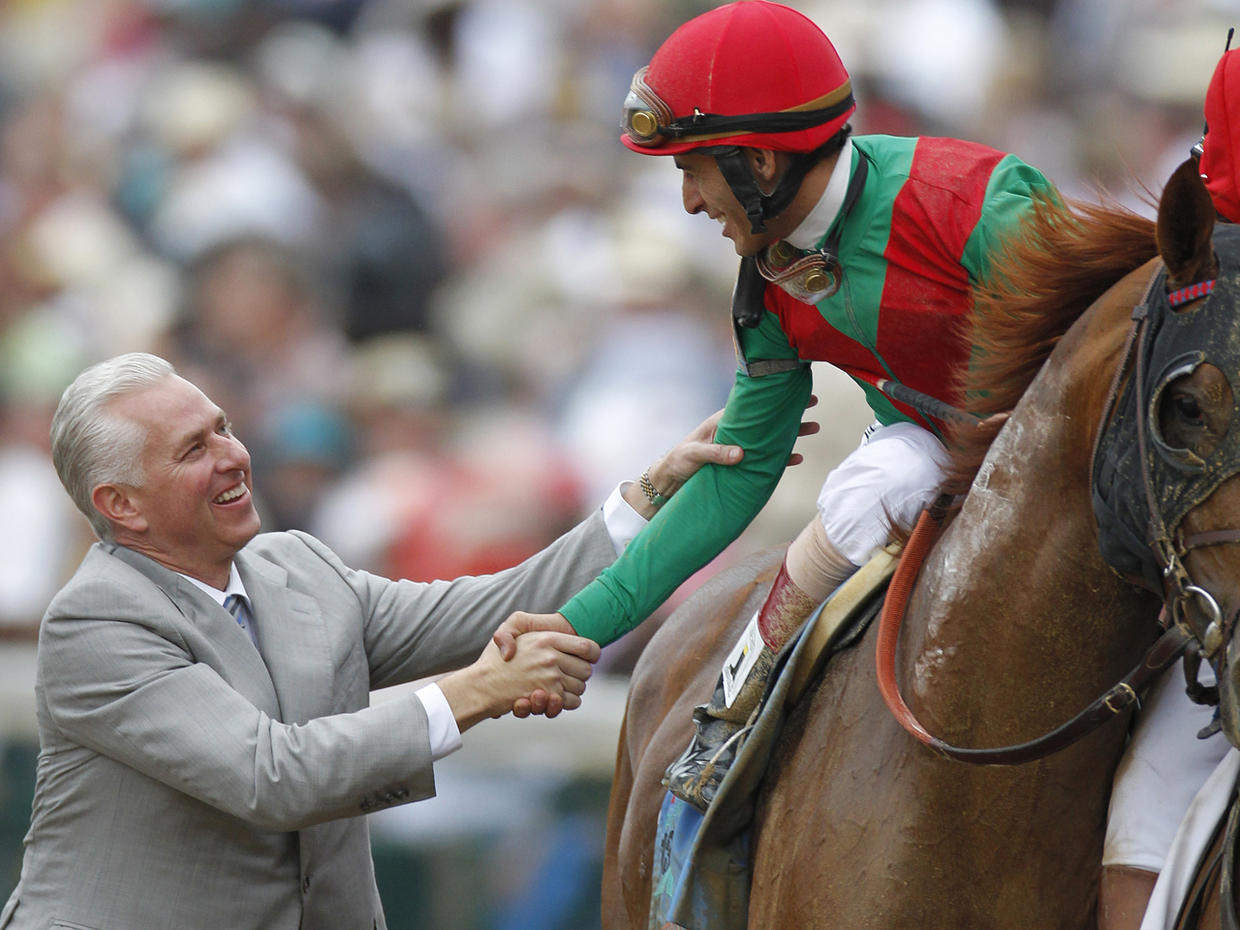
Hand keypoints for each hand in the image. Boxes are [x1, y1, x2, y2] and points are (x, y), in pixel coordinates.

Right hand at [436, 631, 599, 732]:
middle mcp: (551, 658)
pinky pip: (571, 702)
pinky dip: (566, 703)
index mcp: (547, 638)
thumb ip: (521, 622)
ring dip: (572, 690)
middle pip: (587, 670)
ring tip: (557, 686)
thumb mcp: (509, 628)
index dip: (592, 654)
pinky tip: (554, 698)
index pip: (588, 647)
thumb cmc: (494, 659)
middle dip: (580, 674)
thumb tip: (542, 637)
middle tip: (567, 674)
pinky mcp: (547, 698)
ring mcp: (550, 679)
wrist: (481, 685)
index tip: (587, 658)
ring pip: (580, 688)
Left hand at [624, 396, 820, 516]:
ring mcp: (741, 447)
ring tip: (814, 428)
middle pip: (768, 419)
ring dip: (793, 434)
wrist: (671, 479)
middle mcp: (737, 432)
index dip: (772, 399)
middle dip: (790, 412)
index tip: (790, 390)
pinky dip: (782, 459)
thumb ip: (716, 453)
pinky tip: (797, 458)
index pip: (752, 406)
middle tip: (813, 403)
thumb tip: (741, 454)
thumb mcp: (695, 454)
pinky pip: (767, 460)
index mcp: (724, 421)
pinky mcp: (743, 464)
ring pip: (772, 437)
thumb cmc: (679, 460)